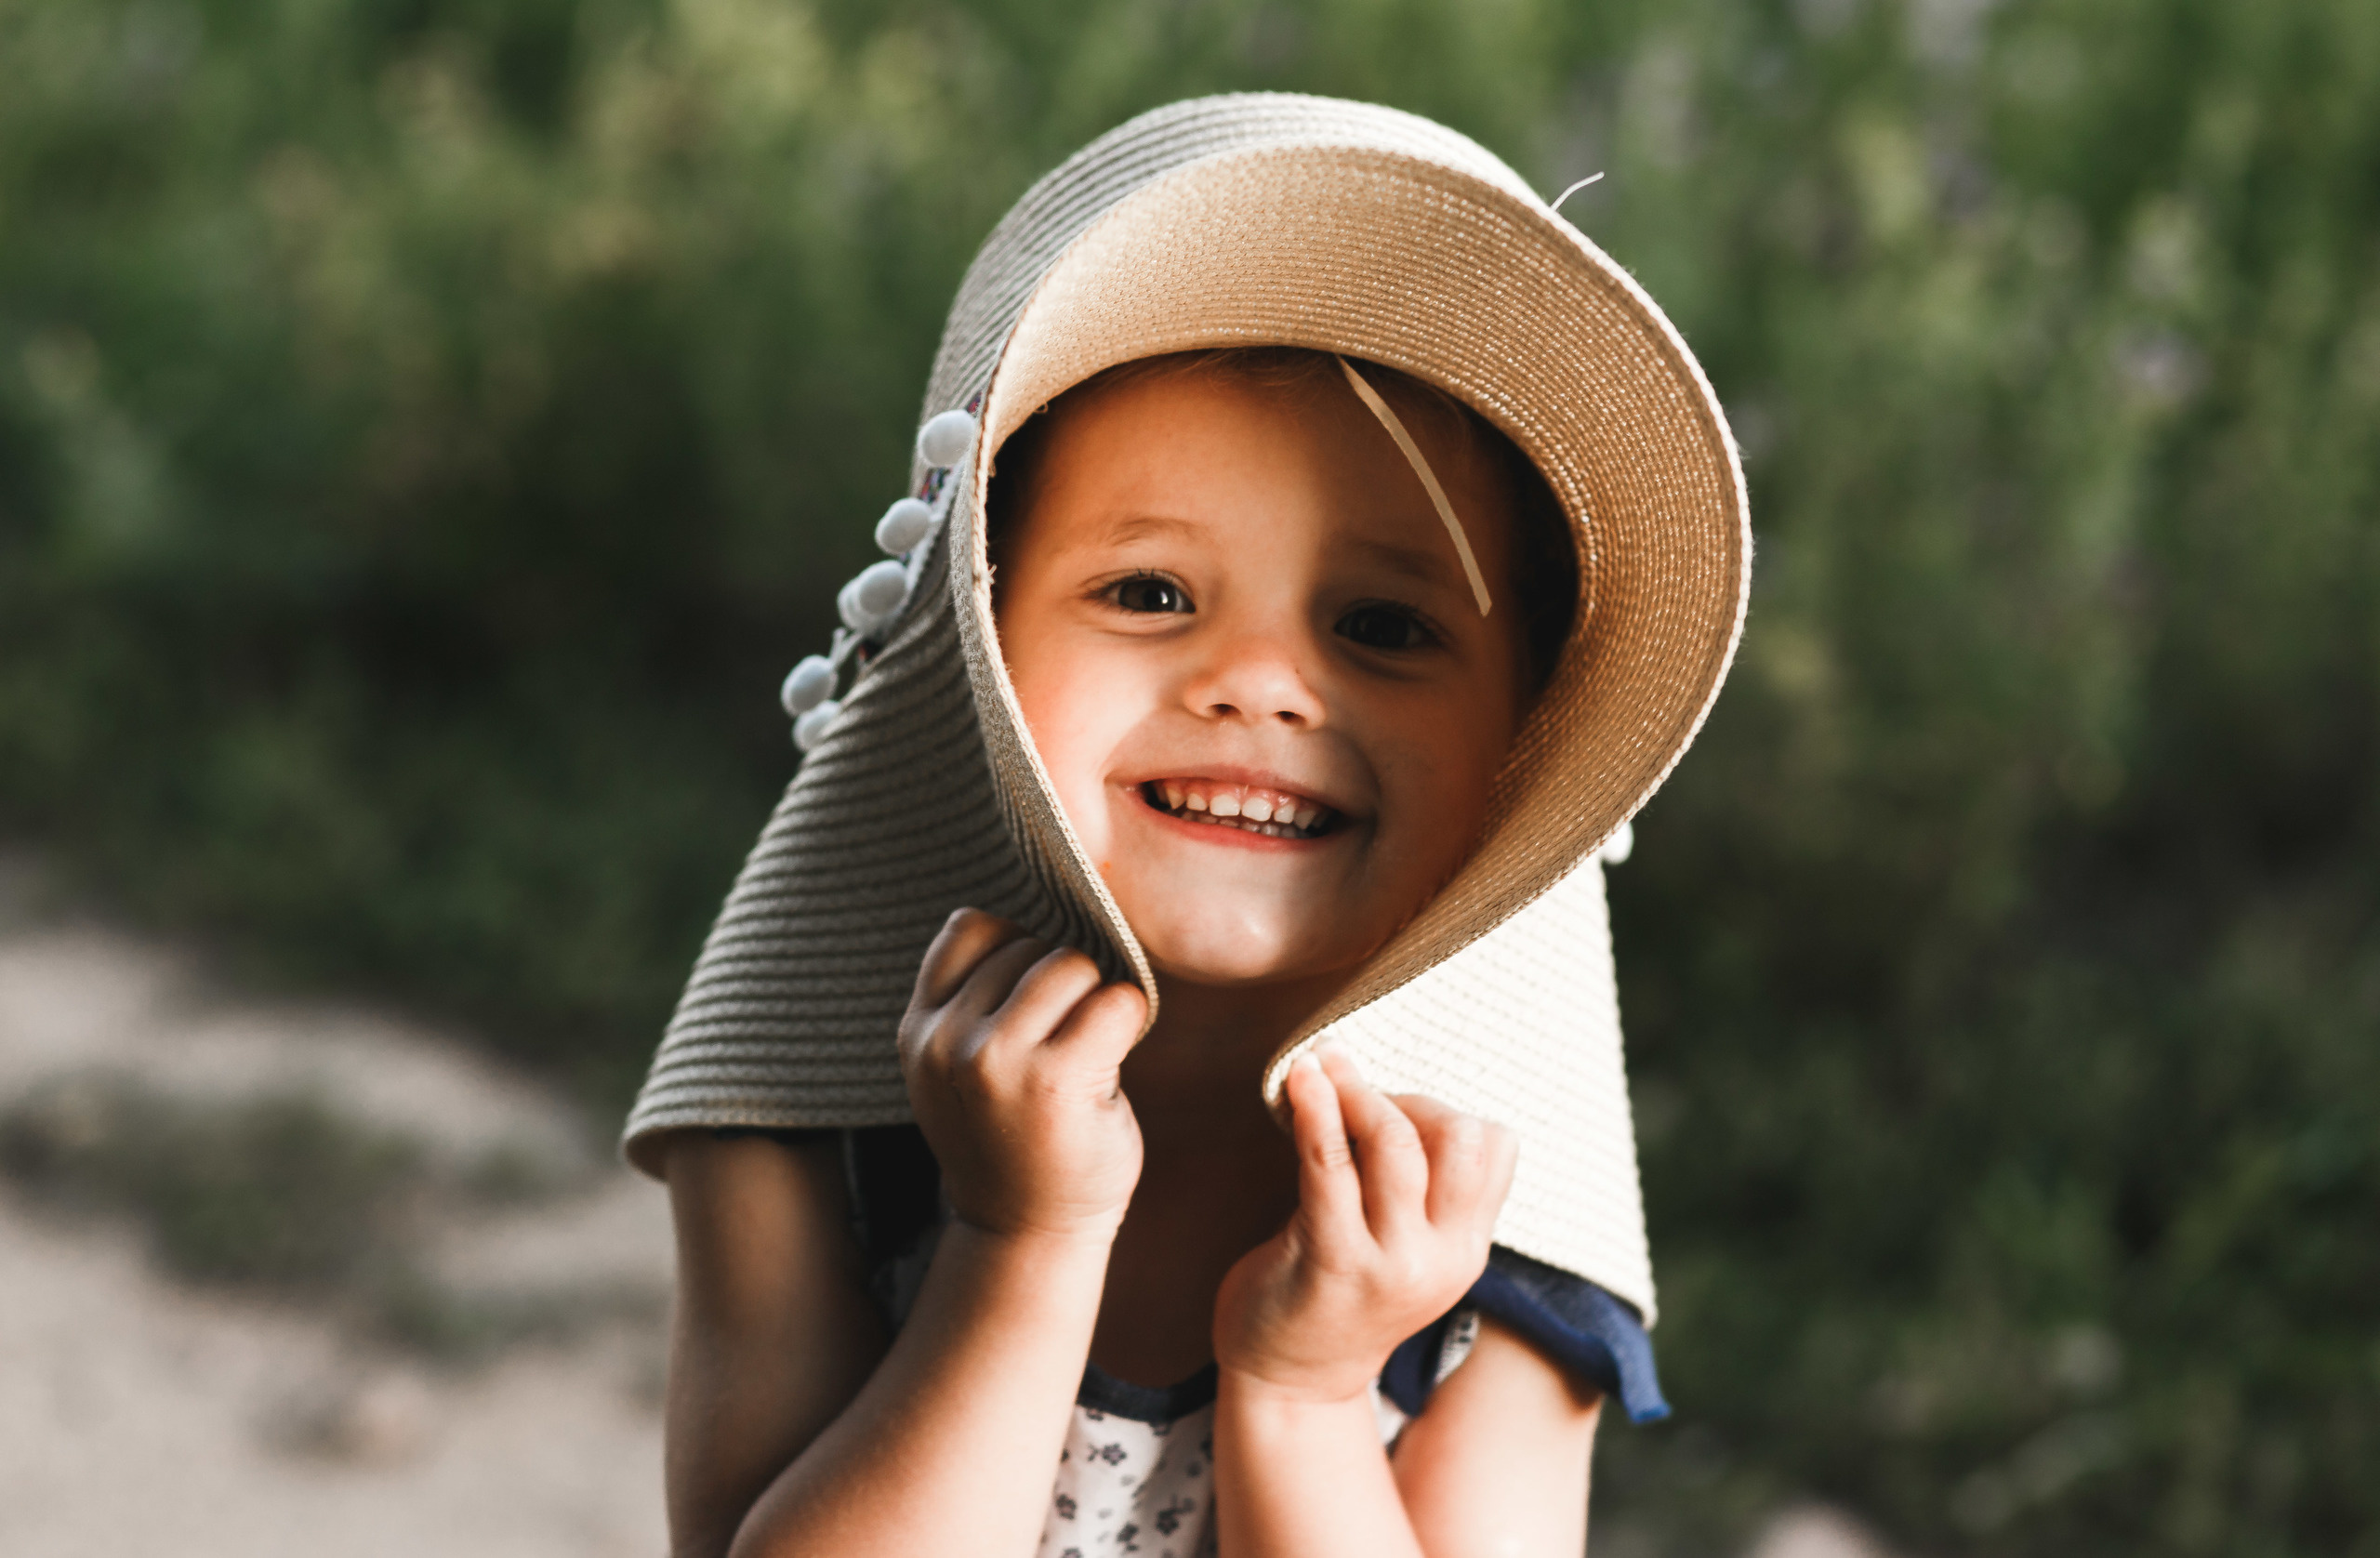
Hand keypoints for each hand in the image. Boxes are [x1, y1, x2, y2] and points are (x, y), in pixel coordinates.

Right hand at [898, 909, 1149, 1243]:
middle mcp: (948, 1040)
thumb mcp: (961, 1064)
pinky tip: (1110, 1070)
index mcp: (919, 1029)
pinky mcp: (1055, 1080)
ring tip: (1085, 1054)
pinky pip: (1117, 1002)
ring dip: (1097, 1001)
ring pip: (1074, 965)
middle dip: (1064, 982)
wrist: (1026, 1232)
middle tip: (1063, 1044)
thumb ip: (977, 994)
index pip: (972, 926)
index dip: (1020, 945)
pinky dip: (1129, 1023)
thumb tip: (1051, 898)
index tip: (1037, 994)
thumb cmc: (1011, 1135)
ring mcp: (996, 1060)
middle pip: (1034, 943)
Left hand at [1212, 1047, 1516, 1403]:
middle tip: (1352, 1096)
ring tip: (1316, 1068)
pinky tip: (1300, 1079)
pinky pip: (1329, 1164)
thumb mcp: (1404, 1248)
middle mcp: (1442, 1259)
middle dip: (1406, 1097)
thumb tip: (1389, 1090)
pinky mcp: (1332, 1261)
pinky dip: (1316, 1110)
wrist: (1290, 1383)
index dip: (1444, 1109)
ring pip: (1396, 1143)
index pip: (1496, 1148)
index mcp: (1467, 1249)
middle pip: (1458, 1138)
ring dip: (1355, 1090)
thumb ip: (1420, 1189)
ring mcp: (1391, 1264)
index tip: (1389, 1111)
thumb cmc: (1338, 1291)